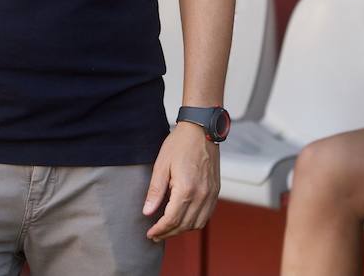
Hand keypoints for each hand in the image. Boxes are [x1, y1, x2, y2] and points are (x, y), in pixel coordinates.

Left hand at [143, 122, 219, 239]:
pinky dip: (195, 222)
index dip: (160, 230)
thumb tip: (148, 212)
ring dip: (182, 230)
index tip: (150, 234)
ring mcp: (211, 194)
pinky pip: (207, 215)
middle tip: (156, 235)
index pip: (172, 220)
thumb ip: (155, 191)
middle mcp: (202, 195)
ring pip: (198, 224)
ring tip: (168, 228)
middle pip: (185, 225)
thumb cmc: (179, 144)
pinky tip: (184, 219)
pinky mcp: (216, 191)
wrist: (202, 130)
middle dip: (169, 233)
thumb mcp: (161, 165)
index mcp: (186, 189)